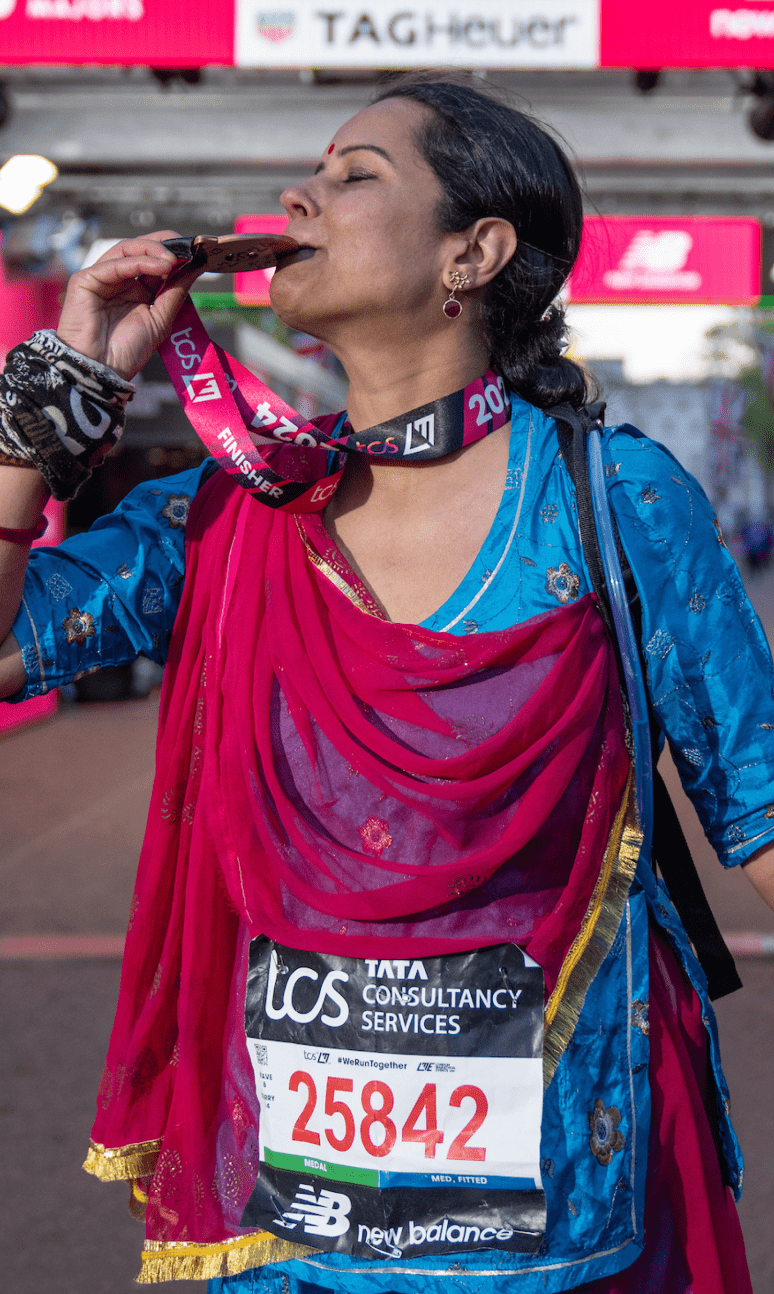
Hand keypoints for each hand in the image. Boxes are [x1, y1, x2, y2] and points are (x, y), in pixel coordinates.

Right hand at [56, 232, 204, 380]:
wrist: (102, 372)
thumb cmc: (126, 352)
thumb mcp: (160, 319)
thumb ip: (175, 293)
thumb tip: (194, 268)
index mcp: (135, 290)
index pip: (154, 261)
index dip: (173, 254)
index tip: (196, 253)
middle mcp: (118, 280)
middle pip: (140, 250)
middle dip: (164, 246)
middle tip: (186, 250)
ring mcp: (101, 278)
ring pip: (126, 250)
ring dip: (153, 250)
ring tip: (173, 259)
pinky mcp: (85, 279)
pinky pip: (114, 264)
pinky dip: (138, 261)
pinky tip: (159, 265)